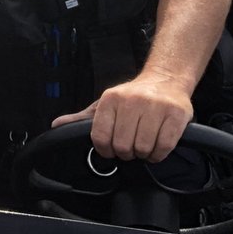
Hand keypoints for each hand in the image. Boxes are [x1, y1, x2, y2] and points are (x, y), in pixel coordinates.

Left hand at [50, 74, 192, 163]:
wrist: (166, 80)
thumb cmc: (133, 96)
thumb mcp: (105, 104)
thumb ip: (82, 118)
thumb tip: (56, 125)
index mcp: (111, 99)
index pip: (100, 137)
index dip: (105, 149)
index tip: (111, 148)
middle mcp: (132, 101)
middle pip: (122, 146)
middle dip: (126, 152)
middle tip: (130, 146)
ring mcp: (156, 107)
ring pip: (143, 149)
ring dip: (143, 153)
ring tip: (144, 143)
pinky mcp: (176, 115)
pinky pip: (163, 147)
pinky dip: (158, 154)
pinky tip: (156, 145)